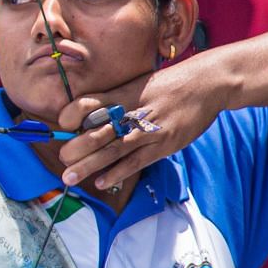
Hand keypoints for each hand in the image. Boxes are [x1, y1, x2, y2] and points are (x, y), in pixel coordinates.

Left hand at [54, 59, 227, 191]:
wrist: (205, 84)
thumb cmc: (170, 84)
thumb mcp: (138, 84)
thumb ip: (116, 99)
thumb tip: (92, 115)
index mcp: (121, 93)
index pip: (87, 103)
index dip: (71, 114)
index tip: (63, 124)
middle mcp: (131, 111)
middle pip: (96, 131)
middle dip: (75, 148)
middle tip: (61, 159)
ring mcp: (147, 129)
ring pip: (112, 150)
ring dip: (88, 165)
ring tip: (69, 177)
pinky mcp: (162, 144)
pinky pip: (135, 162)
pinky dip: (117, 173)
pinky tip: (102, 182)